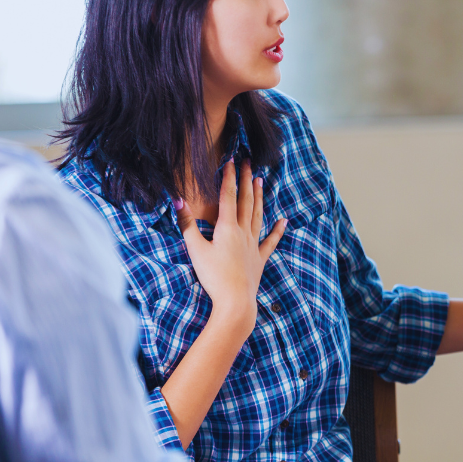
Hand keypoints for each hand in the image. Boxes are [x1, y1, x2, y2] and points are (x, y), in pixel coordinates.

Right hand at [176, 159, 286, 335]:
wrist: (235, 301)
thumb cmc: (213, 276)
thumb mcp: (195, 250)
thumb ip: (187, 224)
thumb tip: (177, 201)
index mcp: (228, 228)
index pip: (228, 196)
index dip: (229, 177)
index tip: (231, 160)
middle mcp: (244, 232)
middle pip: (246, 201)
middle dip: (247, 180)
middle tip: (249, 163)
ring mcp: (254, 245)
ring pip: (258, 215)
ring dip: (259, 197)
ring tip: (262, 181)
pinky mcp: (260, 258)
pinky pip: (271, 240)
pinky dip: (278, 230)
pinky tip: (284, 220)